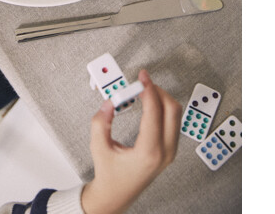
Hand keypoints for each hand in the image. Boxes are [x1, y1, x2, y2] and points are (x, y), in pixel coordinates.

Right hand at [81, 70, 181, 213]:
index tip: (142, 78)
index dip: (149, 91)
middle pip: (173, 110)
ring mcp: (170, 152)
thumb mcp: (98, 147)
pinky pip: (173, 122)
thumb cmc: (109, 174)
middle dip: (158, 91)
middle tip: (143, 81)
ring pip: (176, 115)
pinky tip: (150, 103)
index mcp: (149, 152)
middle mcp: (164, 152)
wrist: (116, 195)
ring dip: (162, 98)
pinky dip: (164, 108)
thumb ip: (101, 122)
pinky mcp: (169, 150)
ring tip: (144, 90)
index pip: (155, 112)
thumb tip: (110, 102)